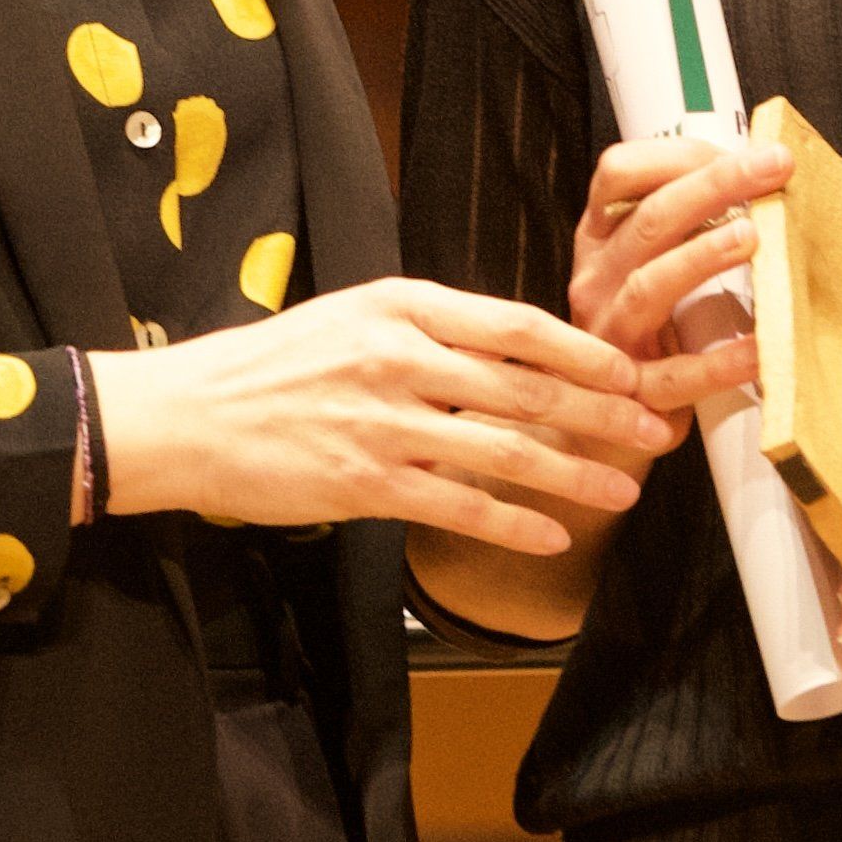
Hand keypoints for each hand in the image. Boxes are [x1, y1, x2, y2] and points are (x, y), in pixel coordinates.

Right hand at [89, 282, 683, 554]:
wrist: (185, 415)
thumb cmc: (269, 366)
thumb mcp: (352, 317)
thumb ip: (429, 330)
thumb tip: (511, 352)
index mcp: (401, 304)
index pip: (518, 323)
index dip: (588, 349)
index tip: (634, 367)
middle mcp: (400, 356)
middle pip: (528, 387)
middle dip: (604, 411)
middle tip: (655, 427)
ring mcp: (384, 421)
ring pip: (506, 449)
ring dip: (576, 472)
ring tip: (624, 487)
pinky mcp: (365, 483)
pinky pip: (460, 506)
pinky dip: (515, 524)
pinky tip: (552, 538)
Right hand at [566, 129, 785, 417]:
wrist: (598, 426)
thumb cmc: (643, 336)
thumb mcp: (654, 269)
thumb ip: (700, 226)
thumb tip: (785, 183)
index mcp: (602, 240)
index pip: (620, 174)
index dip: (679, 154)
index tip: (744, 147)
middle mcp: (597, 280)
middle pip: (648, 220)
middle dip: (713, 184)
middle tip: (772, 167)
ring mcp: (609, 335)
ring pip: (649, 286)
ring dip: (701, 258)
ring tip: (751, 237)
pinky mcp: (633, 393)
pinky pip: (677, 374)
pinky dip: (720, 362)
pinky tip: (760, 347)